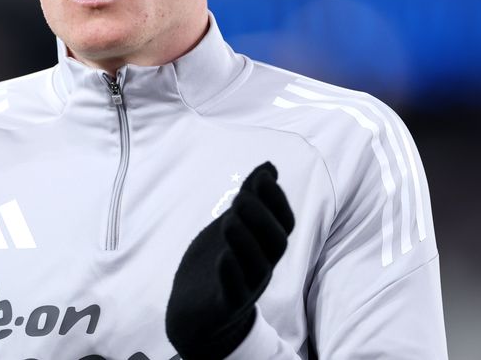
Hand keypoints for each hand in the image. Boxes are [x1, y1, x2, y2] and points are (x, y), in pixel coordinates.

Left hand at [165, 161, 294, 359]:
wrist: (195, 313)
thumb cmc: (218, 263)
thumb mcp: (231, 225)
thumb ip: (250, 199)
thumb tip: (269, 167)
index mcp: (265, 246)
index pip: (284, 222)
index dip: (277, 199)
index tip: (262, 177)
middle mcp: (262, 267)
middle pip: (277, 243)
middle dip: (261, 216)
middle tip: (239, 197)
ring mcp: (246, 287)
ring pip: (258, 267)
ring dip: (246, 241)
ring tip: (228, 220)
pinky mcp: (226, 305)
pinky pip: (235, 292)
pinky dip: (231, 273)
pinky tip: (222, 257)